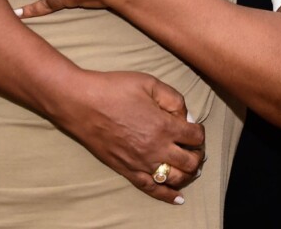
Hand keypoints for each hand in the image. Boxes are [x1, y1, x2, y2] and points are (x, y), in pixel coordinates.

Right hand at [56, 70, 204, 203]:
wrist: (81, 103)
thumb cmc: (114, 89)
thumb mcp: (148, 82)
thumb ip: (173, 98)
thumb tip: (186, 116)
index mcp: (164, 126)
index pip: (196, 137)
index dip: (199, 131)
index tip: (194, 127)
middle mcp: (156, 148)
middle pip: (191, 161)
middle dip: (197, 154)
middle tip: (194, 147)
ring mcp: (142, 163)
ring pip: (176, 178)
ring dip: (188, 173)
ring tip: (189, 167)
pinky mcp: (127, 171)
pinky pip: (152, 189)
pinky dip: (168, 195)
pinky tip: (178, 198)